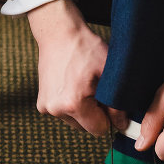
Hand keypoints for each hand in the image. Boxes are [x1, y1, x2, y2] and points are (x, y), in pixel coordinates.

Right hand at [27, 0, 127, 136]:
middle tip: (95, 88)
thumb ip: (118, 104)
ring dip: (82, 109)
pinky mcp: (41, 104)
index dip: (108, 116)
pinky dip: (70, 104)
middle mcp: (56, 109)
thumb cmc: (86, 49)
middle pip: (86, 127)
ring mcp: (46, 107)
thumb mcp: (109, 73)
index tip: (107, 99)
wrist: (59, 33)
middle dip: (94, 113)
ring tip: (83, 84)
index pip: (99, 130)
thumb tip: (122, 125)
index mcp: (73, 104)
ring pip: (74, 121)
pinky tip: (72, 85)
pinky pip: (63, 113)